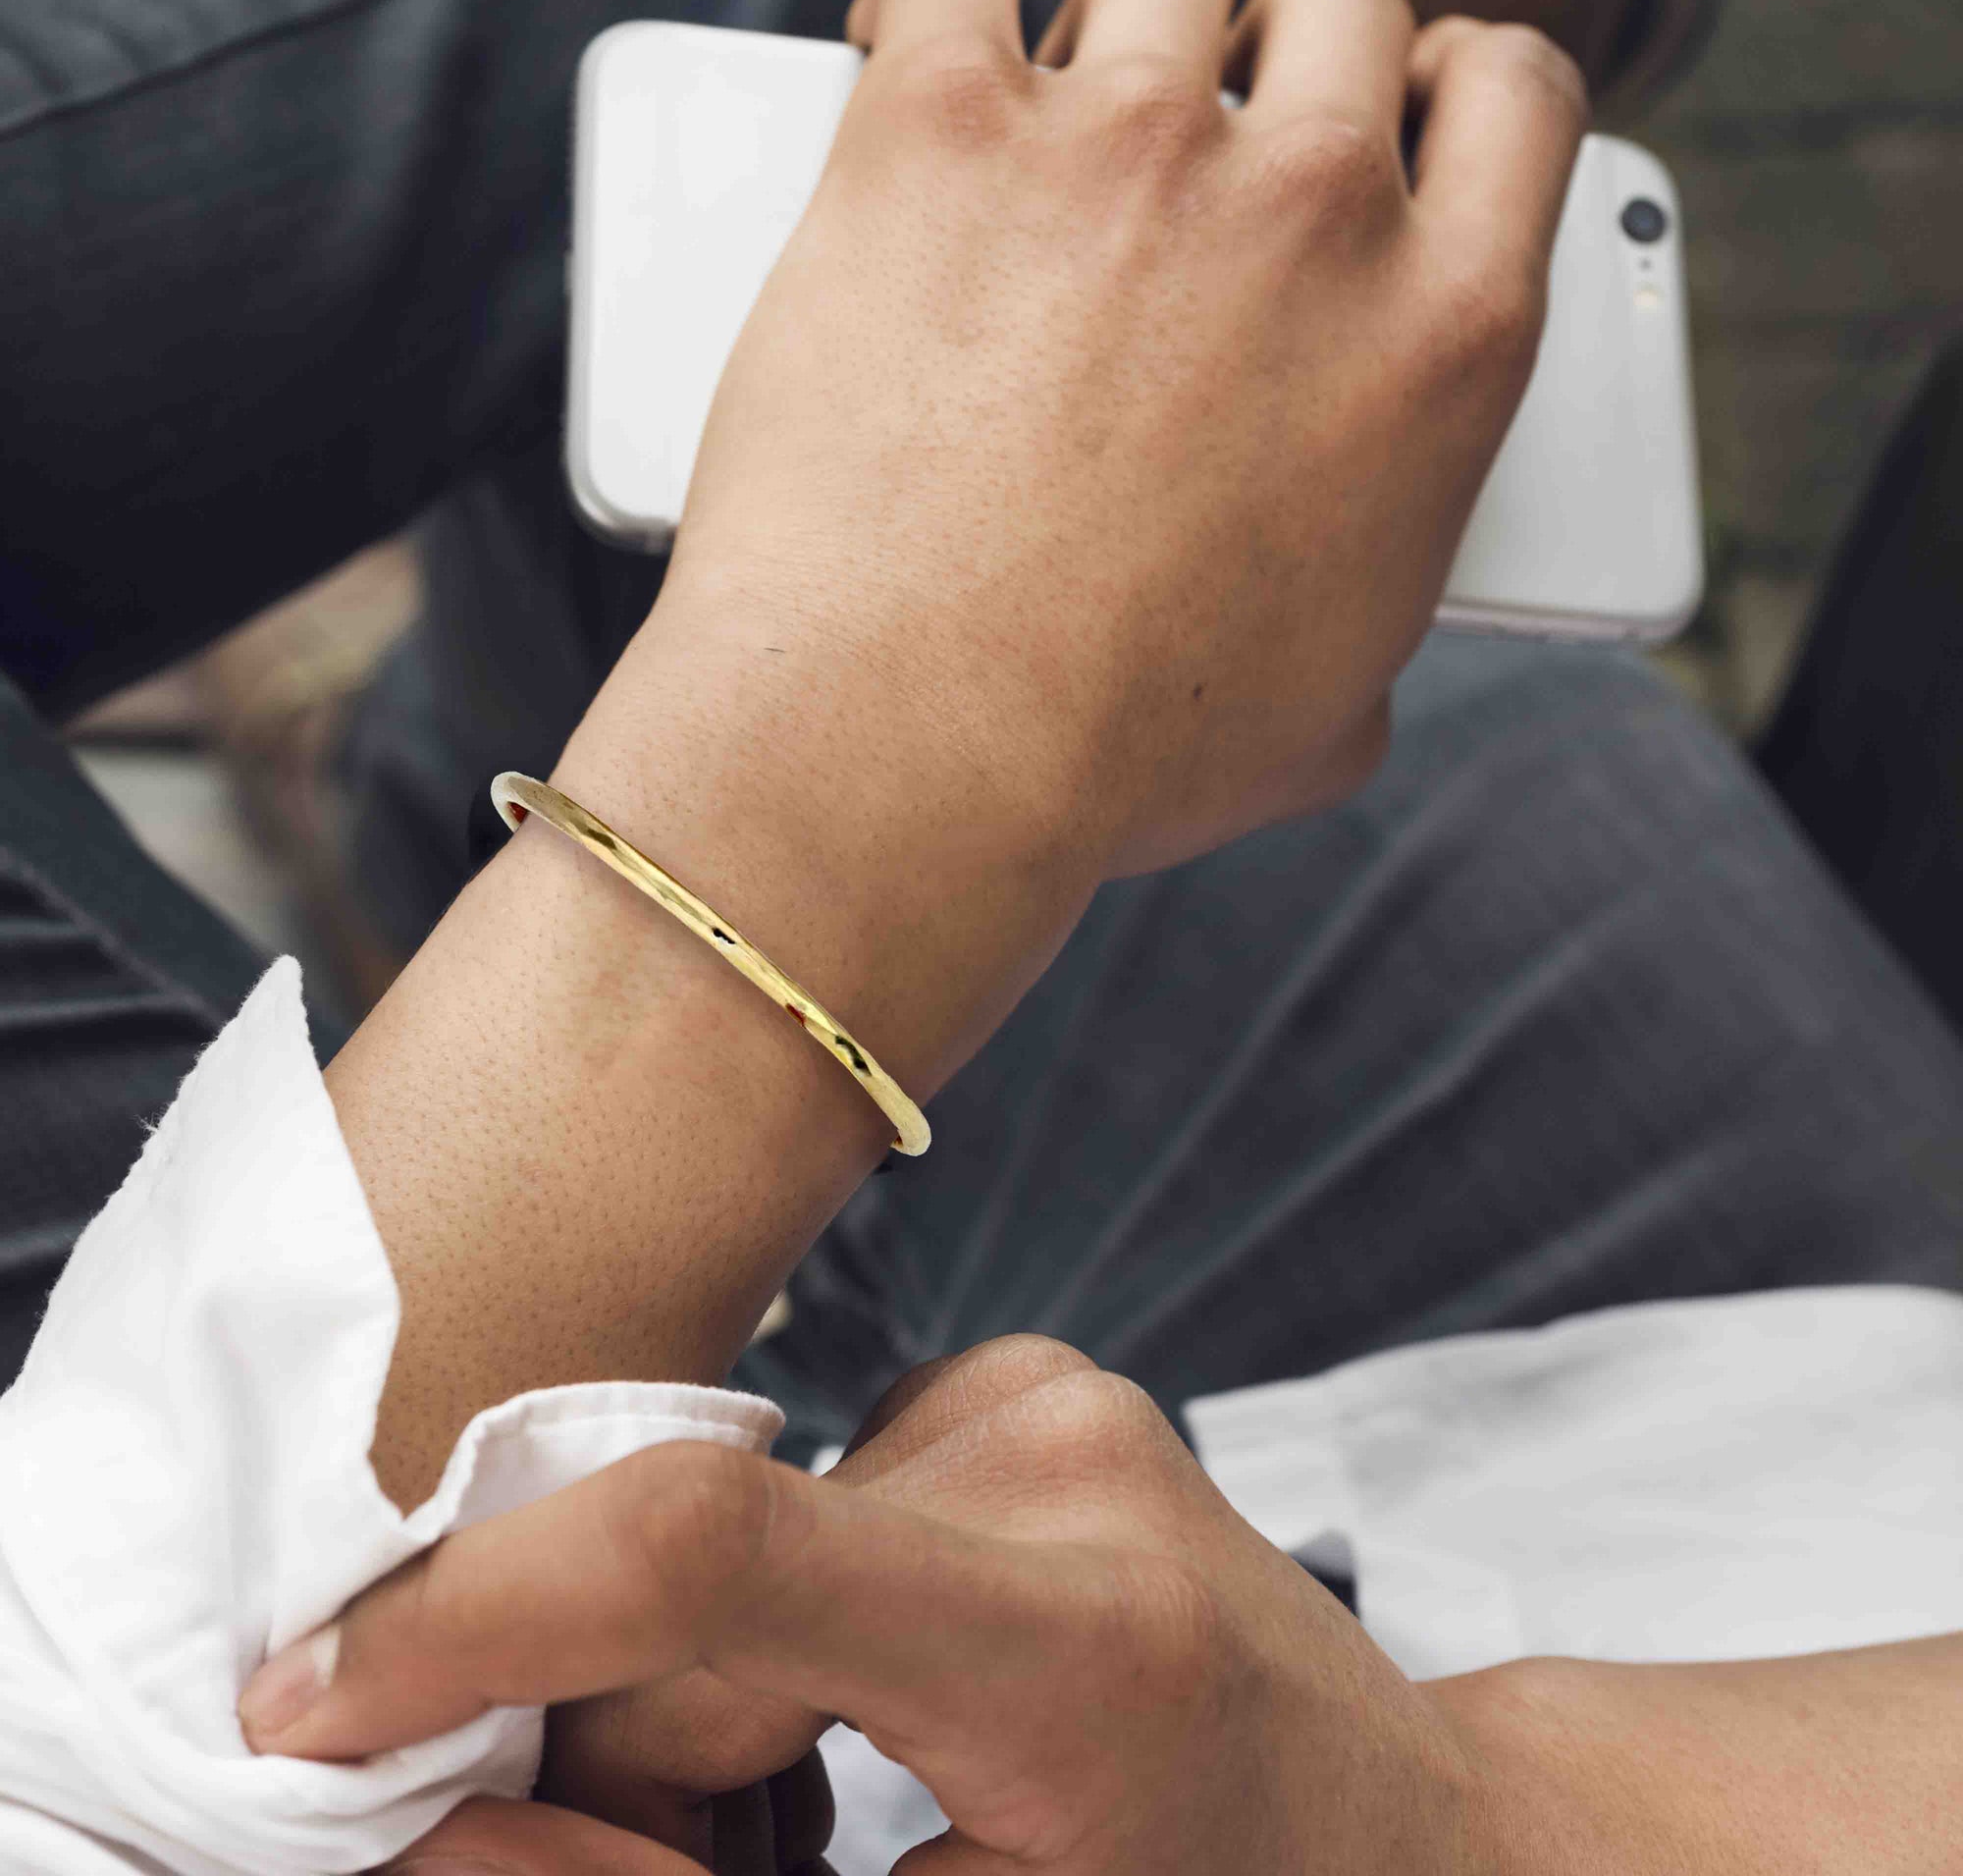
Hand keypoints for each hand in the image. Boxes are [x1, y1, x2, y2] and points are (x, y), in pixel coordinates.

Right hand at [240, 1337, 1536, 1874]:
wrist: (1423, 1845)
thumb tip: (433, 1819)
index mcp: (1077, 1635)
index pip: (708, 1548)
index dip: (467, 1622)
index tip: (308, 1715)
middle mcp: (1058, 1460)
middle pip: (688, 1581)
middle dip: (606, 1747)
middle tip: (709, 1867)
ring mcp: (1046, 1397)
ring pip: (728, 1544)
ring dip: (695, 1700)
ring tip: (807, 1813)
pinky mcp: (1024, 1384)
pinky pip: (804, 1507)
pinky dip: (770, 1630)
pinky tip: (857, 1718)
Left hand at [625, 0, 1586, 880]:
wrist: (912, 748)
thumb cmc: (1109, 759)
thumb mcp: (1324, 720)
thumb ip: (1375, 618)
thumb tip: (1355, 623)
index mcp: (1441, 338)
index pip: (1515, 100)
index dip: (1445, 91)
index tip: (1385, 119)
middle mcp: (1309, 210)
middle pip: (1337, 12)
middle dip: (1271, 72)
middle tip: (1188, 169)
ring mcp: (1126, 150)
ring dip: (1109, 49)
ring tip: (1040, 156)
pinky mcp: (941, 132)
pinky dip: (930, 7)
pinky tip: (911, 74)